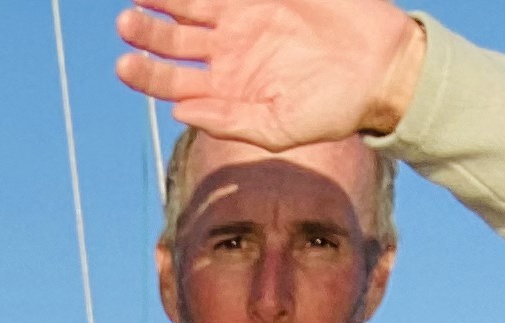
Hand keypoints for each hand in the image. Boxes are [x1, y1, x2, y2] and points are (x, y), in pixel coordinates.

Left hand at [116, 0, 426, 146]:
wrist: (381, 67)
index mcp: (225, 89)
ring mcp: (243, 18)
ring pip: (189, 5)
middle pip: (172, 38)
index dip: (145, 73)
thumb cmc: (334, 109)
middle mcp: (227, 52)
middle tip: (126, 22)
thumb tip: (179, 112)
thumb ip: (229, 120)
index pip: (171, 81)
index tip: (123, 64)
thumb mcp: (278, 127)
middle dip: (145, 31)